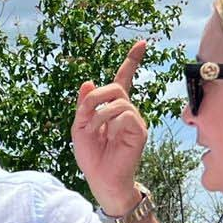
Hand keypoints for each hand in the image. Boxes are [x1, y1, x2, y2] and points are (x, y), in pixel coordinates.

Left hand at [71, 40, 148, 213]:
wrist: (100, 179)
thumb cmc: (91, 156)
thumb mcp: (79, 127)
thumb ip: (83, 105)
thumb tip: (89, 81)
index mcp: (112, 109)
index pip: (124, 80)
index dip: (132, 61)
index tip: (142, 43)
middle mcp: (127, 111)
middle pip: (116, 87)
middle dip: (96, 96)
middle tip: (85, 114)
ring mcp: (135, 121)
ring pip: (119, 100)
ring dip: (99, 113)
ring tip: (92, 131)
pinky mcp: (139, 131)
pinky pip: (126, 114)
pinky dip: (110, 122)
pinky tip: (106, 135)